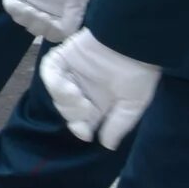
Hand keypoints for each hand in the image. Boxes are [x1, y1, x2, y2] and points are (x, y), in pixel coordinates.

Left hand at [2, 0, 94, 42]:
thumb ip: (72, 18)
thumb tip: (64, 34)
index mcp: (60, 13)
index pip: (53, 34)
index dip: (52, 32)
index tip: (54, 23)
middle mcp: (43, 8)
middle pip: (37, 29)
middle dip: (40, 26)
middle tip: (44, 16)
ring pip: (22, 20)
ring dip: (28, 19)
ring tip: (34, 11)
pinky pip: (10, 5)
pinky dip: (16, 9)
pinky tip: (24, 6)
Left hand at [42, 29, 159, 149]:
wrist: (134, 41)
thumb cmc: (139, 72)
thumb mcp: (134, 103)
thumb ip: (119, 124)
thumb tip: (106, 145)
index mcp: (100, 101)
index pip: (82, 122)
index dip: (80, 129)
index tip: (85, 133)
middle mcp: (85, 88)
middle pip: (67, 110)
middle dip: (74, 114)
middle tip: (87, 108)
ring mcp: (73, 72)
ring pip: (57, 94)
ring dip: (65, 101)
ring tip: (79, 97)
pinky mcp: (65, 56)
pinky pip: (49, 71)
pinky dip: (54, 81)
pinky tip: (68, 87)